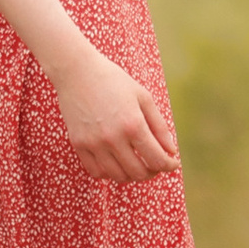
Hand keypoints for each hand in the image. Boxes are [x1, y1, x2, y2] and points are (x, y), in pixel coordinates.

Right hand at [52, 42, 180, 183]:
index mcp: (133, 124)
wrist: (77, 71)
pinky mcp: (78, 144)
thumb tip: (171, 151)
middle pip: (138, 173)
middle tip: (155, 163)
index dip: (169, 165)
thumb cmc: (113, 80)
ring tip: (137, 163)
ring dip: (131, 175)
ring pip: (118, 176)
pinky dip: (110, 173)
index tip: (172, 163)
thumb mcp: (143, 97)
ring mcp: (93, 143)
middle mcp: (113, 138)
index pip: (157, 159)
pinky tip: (116, 162)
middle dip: (152, 172)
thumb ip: (159, 126)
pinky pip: (97, 172)